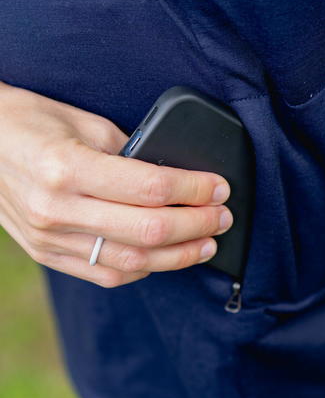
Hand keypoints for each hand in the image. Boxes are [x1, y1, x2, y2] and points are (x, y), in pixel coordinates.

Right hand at [0, 81, 232, 287]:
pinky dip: (144, 269)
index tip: (220, 188)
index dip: (196, 191)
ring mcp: (51, 238)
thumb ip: (130, 153)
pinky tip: (165, 257)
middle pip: (149, 231)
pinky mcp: (48, 254)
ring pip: (133, 262)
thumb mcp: (84, 123)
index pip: (152, 189)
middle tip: (223, 217)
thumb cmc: (29, 123)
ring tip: (206, 244)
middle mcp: (58, 209)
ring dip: (179, 256)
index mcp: (68, 168)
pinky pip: (107, 274)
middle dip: (197, 225)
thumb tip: (175, 178)